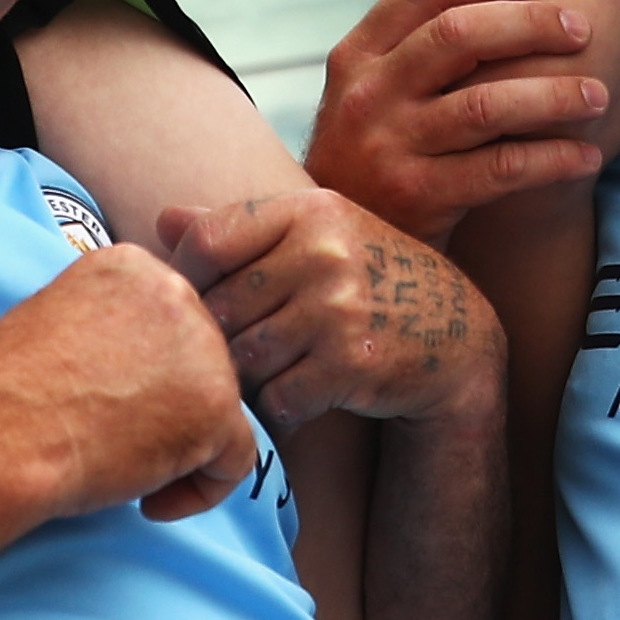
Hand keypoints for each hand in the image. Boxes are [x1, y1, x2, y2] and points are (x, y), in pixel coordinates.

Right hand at [0, 245, 254, 519]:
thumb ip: (105, 326)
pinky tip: (150, 502)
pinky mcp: (217, 408)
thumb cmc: (3, 394)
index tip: (105, 402)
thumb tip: (131, 362)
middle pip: (200, 362)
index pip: (168, 323)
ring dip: (179, 450)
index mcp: (133, 266)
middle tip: (117, 441)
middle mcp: (177, 293)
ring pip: (218, 410)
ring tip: (124, 471)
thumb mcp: (52, 320)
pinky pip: (235, 460)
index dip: (144, 373)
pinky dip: (200, 491)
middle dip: (168, 409)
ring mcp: (203, 351)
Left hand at [157, 189, 500, 432]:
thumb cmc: (370, 280)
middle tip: (237, 350)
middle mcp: (325, 252)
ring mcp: (340, 308)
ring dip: (248, 378)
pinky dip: (280, 408)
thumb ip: (240, 229)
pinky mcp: (352, 364)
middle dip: (220, 338)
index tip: (200, 300)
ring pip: (244, 358)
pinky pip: (278, 398)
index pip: (207, 242)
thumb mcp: (317, 235)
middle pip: (220, 308)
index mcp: (309, 211)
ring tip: (269, 372)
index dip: (187, 278)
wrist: (455, 333)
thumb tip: (164, 219)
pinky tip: (299, 396)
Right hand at [302, 0, 609, 242]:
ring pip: (486, 104)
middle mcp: (365, 95)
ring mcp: (387, 147)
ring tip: (599, 95)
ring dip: (554, 95)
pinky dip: (552, 158)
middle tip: (582, 30)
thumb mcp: (374, 97)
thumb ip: (417, 52)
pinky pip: (500, 168)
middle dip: (531, 25)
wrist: (337, 246)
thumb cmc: (379, 157)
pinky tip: (588, 156)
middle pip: (459, 34)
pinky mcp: (416, 199)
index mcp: (355, 57)